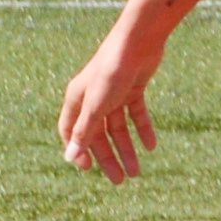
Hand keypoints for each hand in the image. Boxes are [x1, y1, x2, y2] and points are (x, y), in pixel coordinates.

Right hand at [59, 25, 163, 183]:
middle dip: (108, 157)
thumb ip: (84, 132)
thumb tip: (70, 159)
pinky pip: (136, 114)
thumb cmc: (112, 70)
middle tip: (120, 180)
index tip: (89, 170)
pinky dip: (142, 129)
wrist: (139, 39)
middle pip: (98, 134)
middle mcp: (93, 97)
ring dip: (127, 149)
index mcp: (77, 99)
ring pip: (118, 128)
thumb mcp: (97, 105)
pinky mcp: (133, 88)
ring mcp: (113, 93)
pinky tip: (151, 146)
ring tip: (137, 172)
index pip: (70, 131)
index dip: (78, 151)